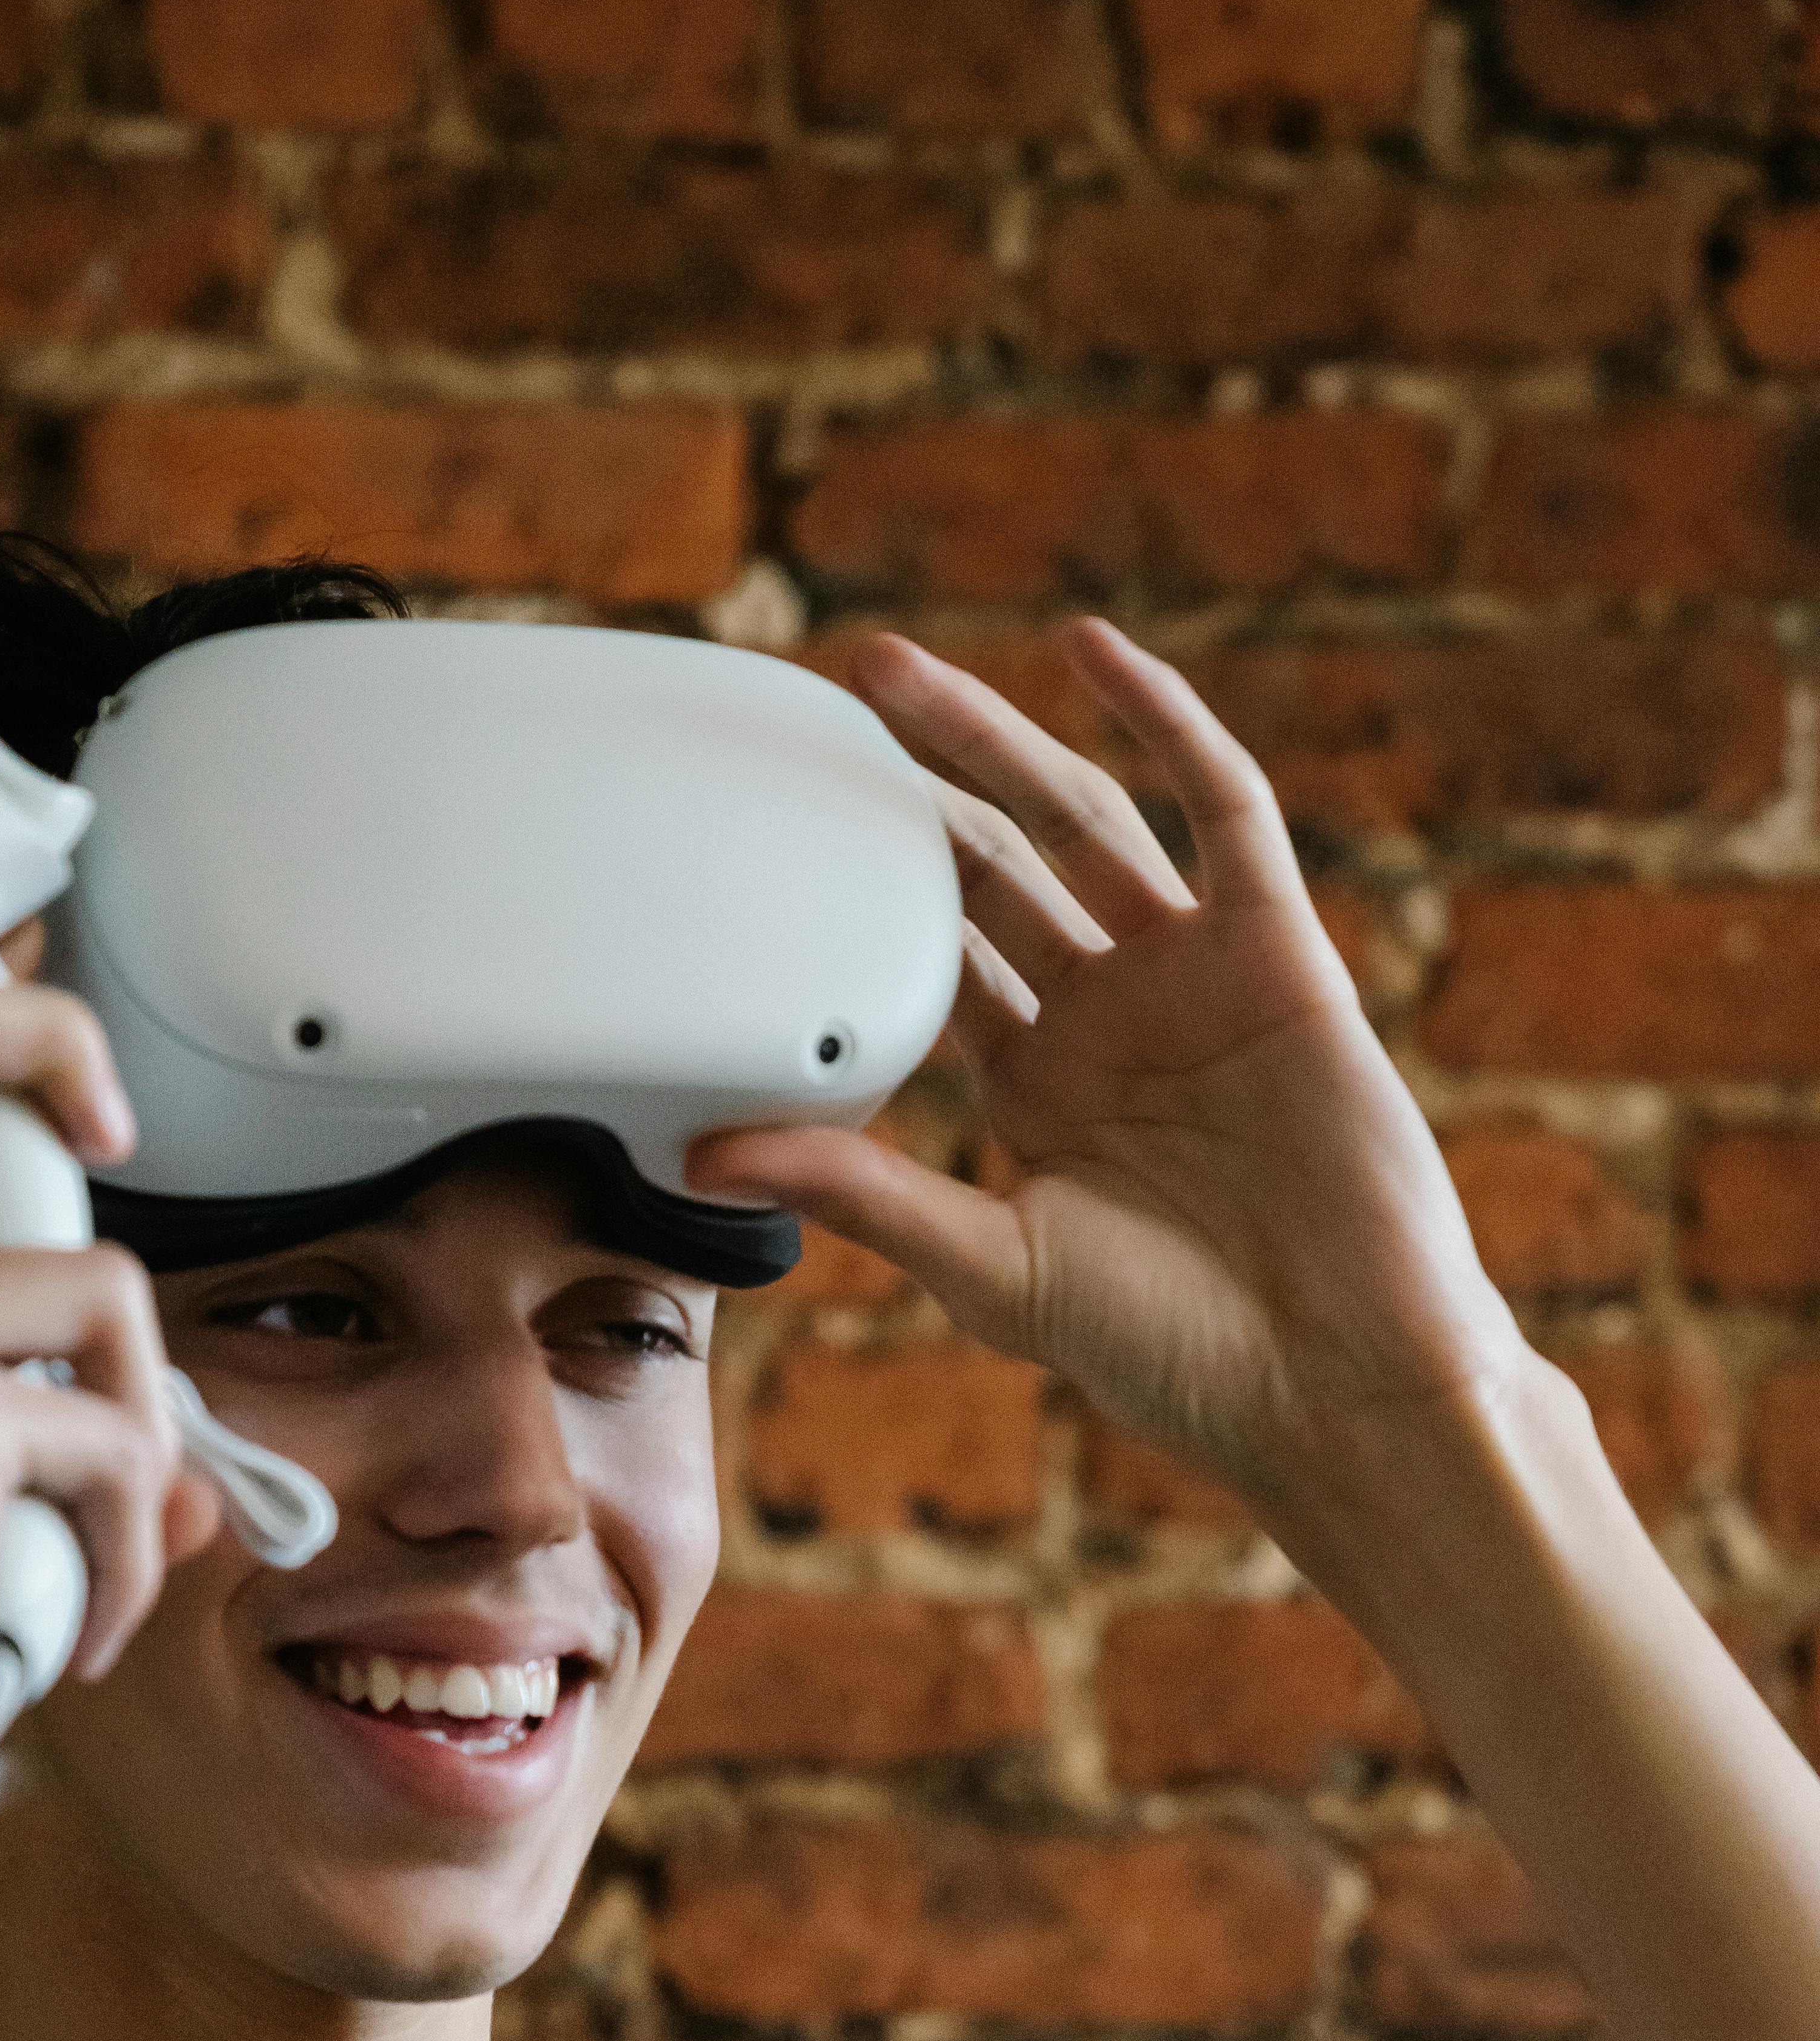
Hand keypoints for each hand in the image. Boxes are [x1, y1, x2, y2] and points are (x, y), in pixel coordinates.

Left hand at [690, 622, 1528, 1510]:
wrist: (1333, 1381)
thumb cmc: (1173, 1352)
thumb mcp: (988, 1267)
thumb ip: (862, 1191)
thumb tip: (707, 1156)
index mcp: (1032, 1090)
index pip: (926, 956)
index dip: (854, 887)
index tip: (769, 824)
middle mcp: (1104, 1018)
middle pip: (987, 867)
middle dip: (907, 787)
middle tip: (821, 702)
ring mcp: (1190, 978)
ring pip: (1078, 821)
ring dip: (994, 740)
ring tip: (895, 674)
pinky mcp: (1277, 954)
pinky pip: (1223, 812)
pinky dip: (1165, 727)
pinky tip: (1093, 659)